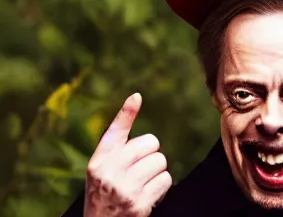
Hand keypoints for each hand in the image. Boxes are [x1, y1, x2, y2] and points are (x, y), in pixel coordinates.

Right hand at [84, 93, 171, 216]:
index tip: (137, 96)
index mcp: (99, 160)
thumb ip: (118, 141)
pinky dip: (161, 187)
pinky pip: (165, 180)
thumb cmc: (104, 193)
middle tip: (139, 169)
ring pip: (160, 161)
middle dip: (150, 154)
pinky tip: (147, 195)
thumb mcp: (103, 168)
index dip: (127, 112)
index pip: (115, 131)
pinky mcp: (139, 204)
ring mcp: (124, 188)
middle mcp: (109, 172)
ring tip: (142, 184)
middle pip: (151, 143)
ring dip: (156, 172)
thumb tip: (136, 97)